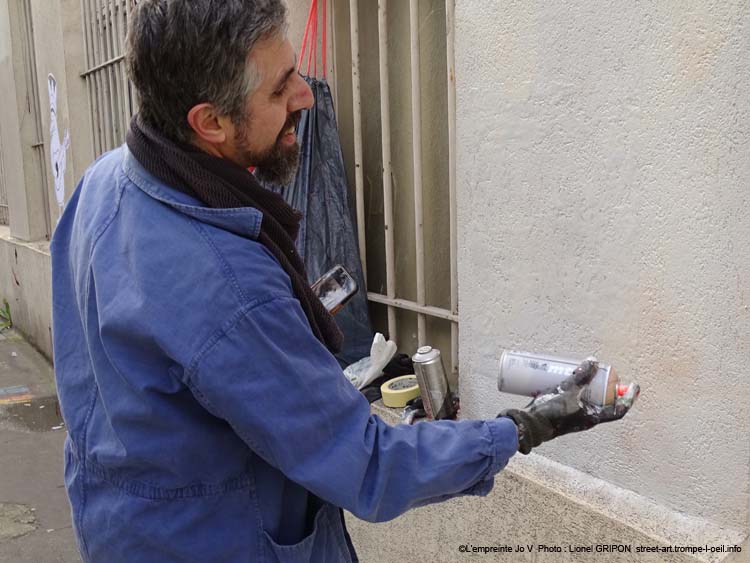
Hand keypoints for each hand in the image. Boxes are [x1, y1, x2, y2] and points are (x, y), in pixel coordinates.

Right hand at [499, 358, 638, 453]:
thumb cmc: (552, 412)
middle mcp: (586, 419)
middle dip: (606, 388)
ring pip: (588, 401)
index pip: (618, 409)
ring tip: (586, 374)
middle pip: (603, 402)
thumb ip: (581, 375)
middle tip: (605, 374)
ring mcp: (574, 417)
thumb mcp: (568, 390)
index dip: (628, 397)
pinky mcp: (563, 413)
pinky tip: (567, 380)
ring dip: (590, 388)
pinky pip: (575, 401)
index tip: (634, 385)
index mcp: (593, 417)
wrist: (530, 425)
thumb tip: (593, 361)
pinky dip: (576, 391)